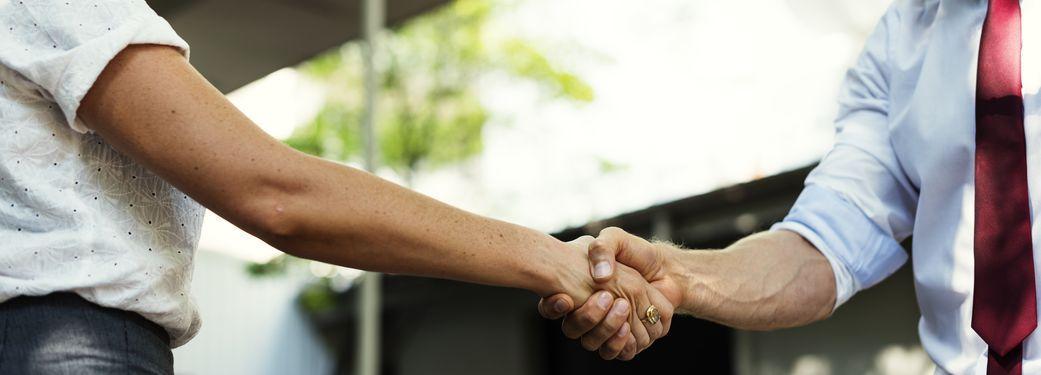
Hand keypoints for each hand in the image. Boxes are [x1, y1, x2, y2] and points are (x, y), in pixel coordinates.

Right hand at [539, 228, 684, 359]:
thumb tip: (599, 276)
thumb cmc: (635, 253)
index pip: (552, 307)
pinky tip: (627, 326)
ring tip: (622, 307)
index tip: (565, 298)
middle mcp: (588, 312)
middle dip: (587, 317)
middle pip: (573, 329)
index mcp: (577, 290)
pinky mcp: (627, 340)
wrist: (665, 268)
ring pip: (593, 343)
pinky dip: (620, 342)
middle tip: (607, 297)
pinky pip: (616, 352)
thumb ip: (602, 248)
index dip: (553, 307)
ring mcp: (606, 328)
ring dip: (605, 328)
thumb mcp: (615, 239)